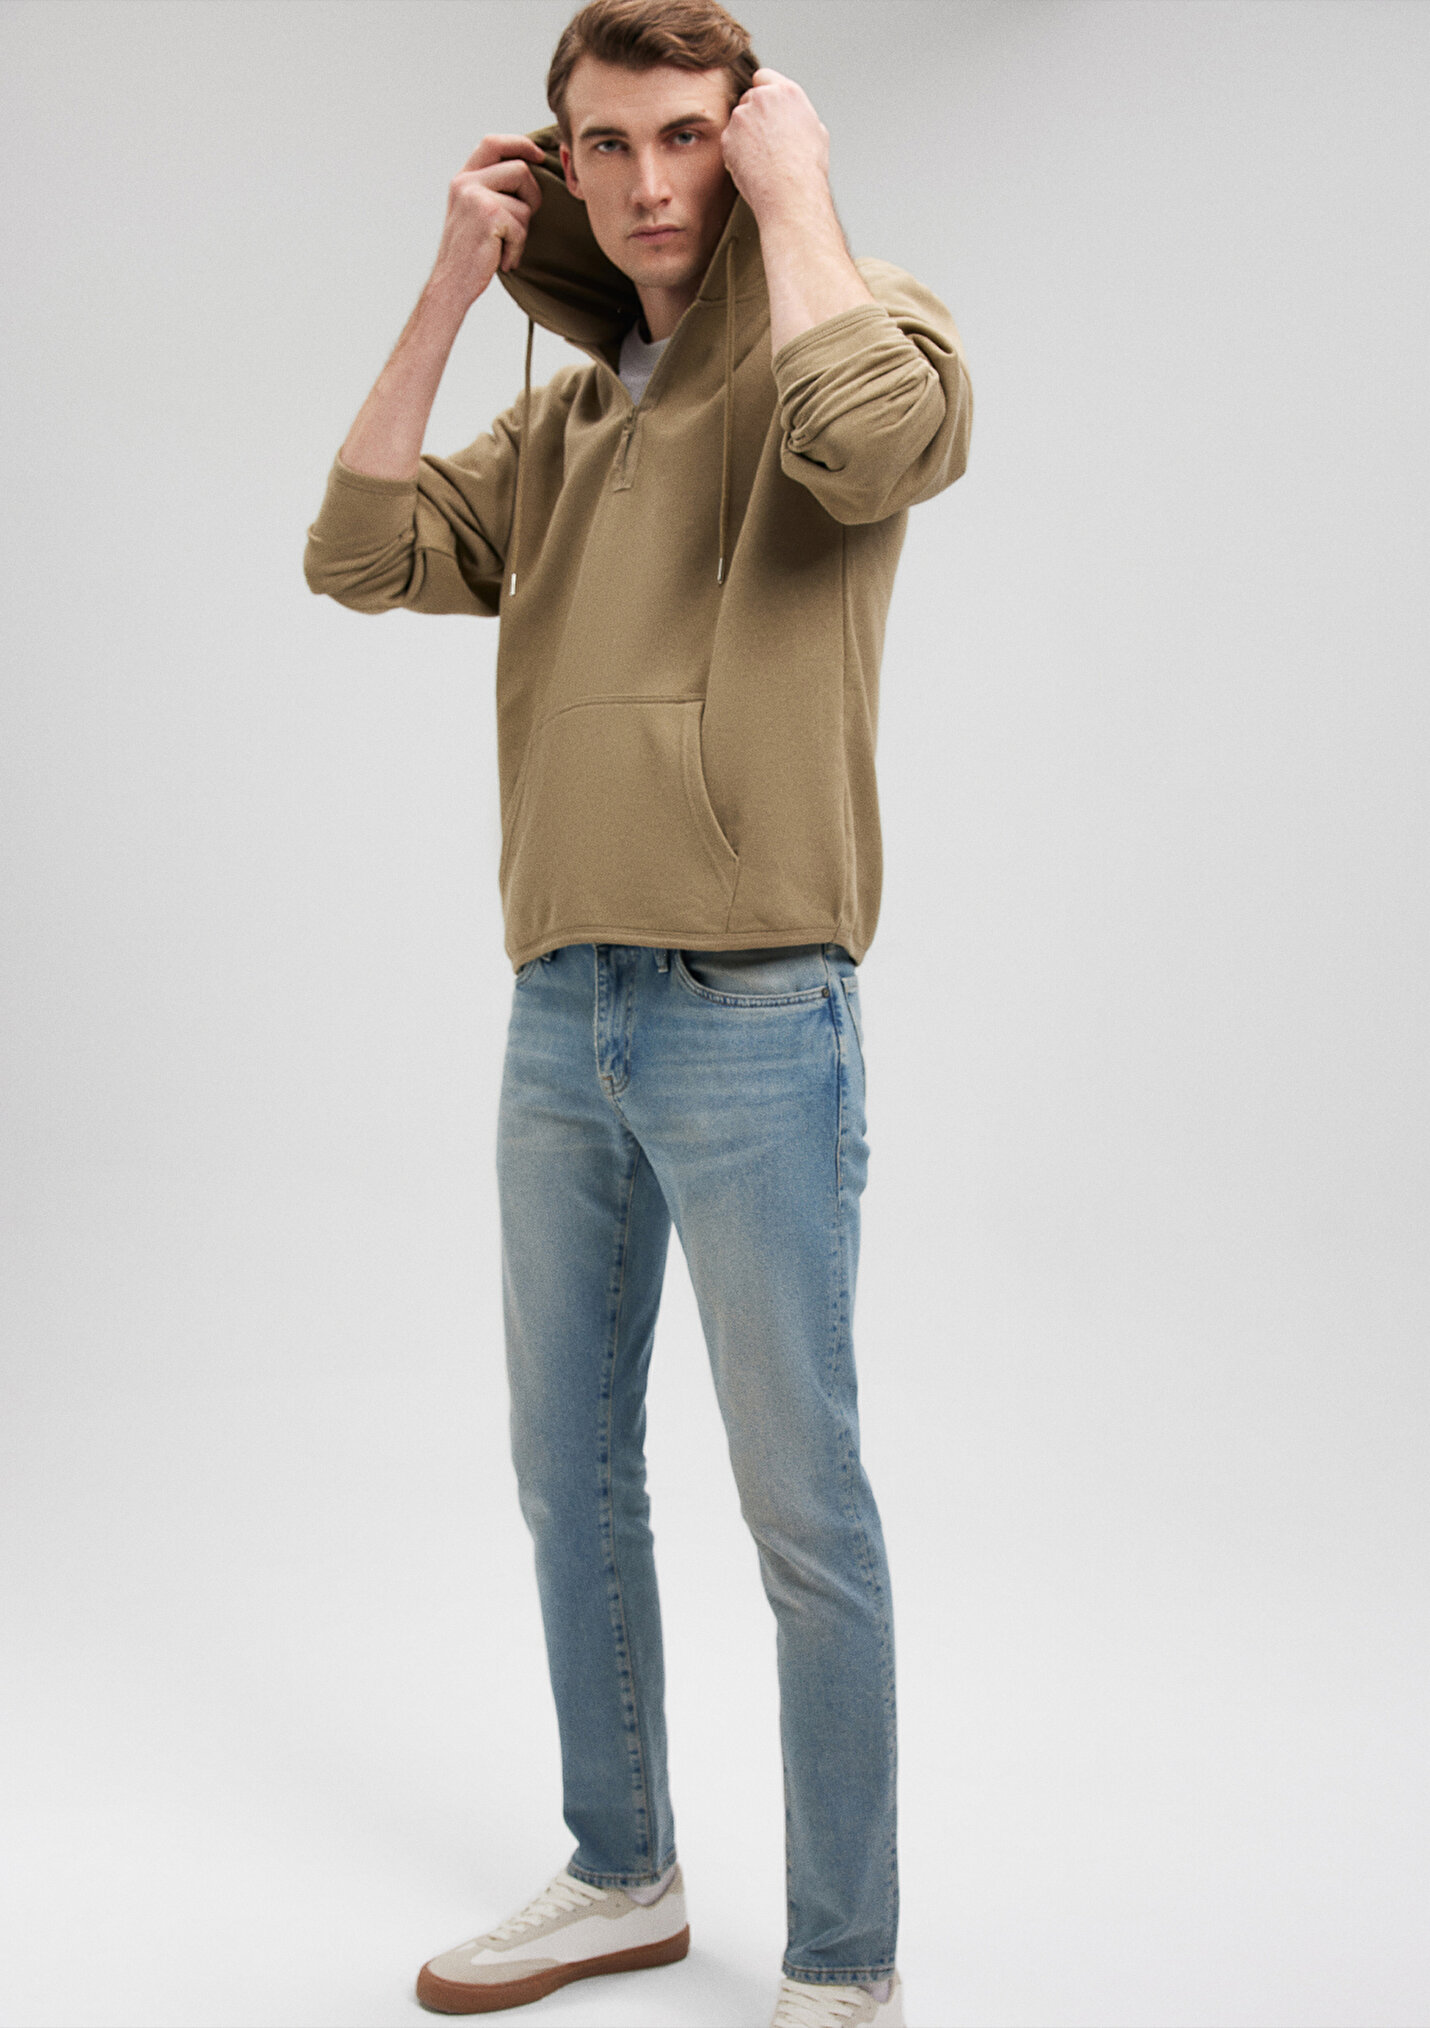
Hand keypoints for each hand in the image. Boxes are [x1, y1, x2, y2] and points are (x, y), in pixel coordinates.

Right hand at [430, 134, 545, 306]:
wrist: (450, 284)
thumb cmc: (469, 253)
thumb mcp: (474, 212)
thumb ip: (492, 189)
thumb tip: (529, 171)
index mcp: (463, 178)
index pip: (494, 143)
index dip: (521, 144)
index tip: (538, 155)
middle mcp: (466, 183)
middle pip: (520, 169)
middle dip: (532, 196)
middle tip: (522, 223)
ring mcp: (476, 197)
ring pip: (525, 203)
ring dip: (523, 230)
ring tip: (504, 246)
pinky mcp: (489, 217)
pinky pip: (522, 228)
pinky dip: (517, 249)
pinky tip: (502, 260)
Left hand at [720, 68, 831, 221]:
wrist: (790, 193)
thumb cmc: (807, 169)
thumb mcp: (816, 132)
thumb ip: (798, 115)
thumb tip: (794, 118)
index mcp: (787, 92)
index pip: (764, 77)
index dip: (764, 93)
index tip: (766, 109)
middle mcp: (762, 98)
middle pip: (749, 98)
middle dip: (753, 115)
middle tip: (764, 140)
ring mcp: (742, 116)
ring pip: (738, 121)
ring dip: (744, 134)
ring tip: (762, 158)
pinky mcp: (728, 137)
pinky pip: (729, 141)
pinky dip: (736, 152)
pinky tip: (752, 167)